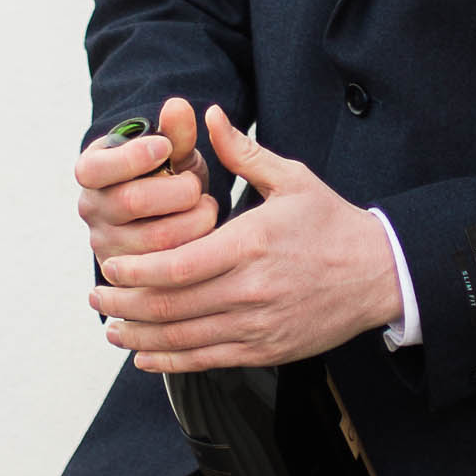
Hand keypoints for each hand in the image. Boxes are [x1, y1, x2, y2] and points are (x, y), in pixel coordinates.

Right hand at [76, 96, 216, 265]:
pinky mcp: (129, 275)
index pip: (98, 168)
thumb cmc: (166, 174)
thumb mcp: (172, 151)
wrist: (163, 215)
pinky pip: (166, 270)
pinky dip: (195, 250)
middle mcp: (91, 209)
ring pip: (155, 240)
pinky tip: (205, 235)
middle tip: (196, 186)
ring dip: (193, 221)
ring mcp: (106, 245)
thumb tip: (178, 105)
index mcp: (92, 172)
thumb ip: (175, 131)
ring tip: (206, 209)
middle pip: (132, 201)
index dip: (134, 157)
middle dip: (177, 191)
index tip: (166, 148)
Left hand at [89, 106, 400, 370]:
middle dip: (123, 305)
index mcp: (253, 243)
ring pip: (182, 339)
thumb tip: (208, 116)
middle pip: (170, 306)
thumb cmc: (333, 223)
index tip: (109, 266)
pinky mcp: (266, 349)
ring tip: (111, 328)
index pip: (177, 266)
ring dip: (138, 337)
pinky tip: (144, 355)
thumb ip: (242, 152)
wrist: (380, 273)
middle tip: (95, 298)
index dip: (135, 270)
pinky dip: (169, 360)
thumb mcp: (293, 179)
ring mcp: (258, 325)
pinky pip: (206, 360)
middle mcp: (252, 289)